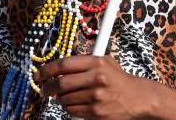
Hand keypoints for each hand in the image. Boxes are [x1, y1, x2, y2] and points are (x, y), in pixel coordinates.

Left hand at [38, 55, 153, 118]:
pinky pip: (72, 111)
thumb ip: (82, 63)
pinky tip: (78, 103)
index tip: (39, 74)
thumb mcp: (104, 63)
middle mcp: (96, 79)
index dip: (47, 70)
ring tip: (68, 96)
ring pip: (65, 100)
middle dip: (48, 88)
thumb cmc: (117, 79)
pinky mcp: (96, 113)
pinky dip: (70, 108)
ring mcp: (96, 97)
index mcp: (97, 63)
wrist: (136, 98)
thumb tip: (56, 70)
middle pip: (61, 84)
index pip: (64, 64)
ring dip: (61, 99)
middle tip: (44, 90)